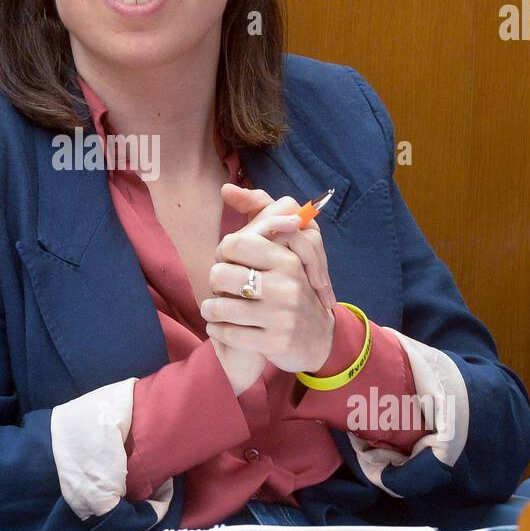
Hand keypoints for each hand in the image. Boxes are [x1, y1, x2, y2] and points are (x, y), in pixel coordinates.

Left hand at [201, 187, 336, 373]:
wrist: (319, 341)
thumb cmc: (293, 289)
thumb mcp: (285, 250)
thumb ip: (259, 214)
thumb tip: (225, 188)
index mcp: (287, 259)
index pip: (235, 243)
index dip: (224, 253)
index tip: (227, 261)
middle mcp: (287, 285)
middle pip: (221, 274)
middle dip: (214, 282)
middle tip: (217, 287)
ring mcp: (283, 315)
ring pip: (221, 307)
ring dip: (211, 309)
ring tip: (212, 309)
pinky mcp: (276, 342)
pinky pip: (228, 333)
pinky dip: (217, 331)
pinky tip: (220, 327)